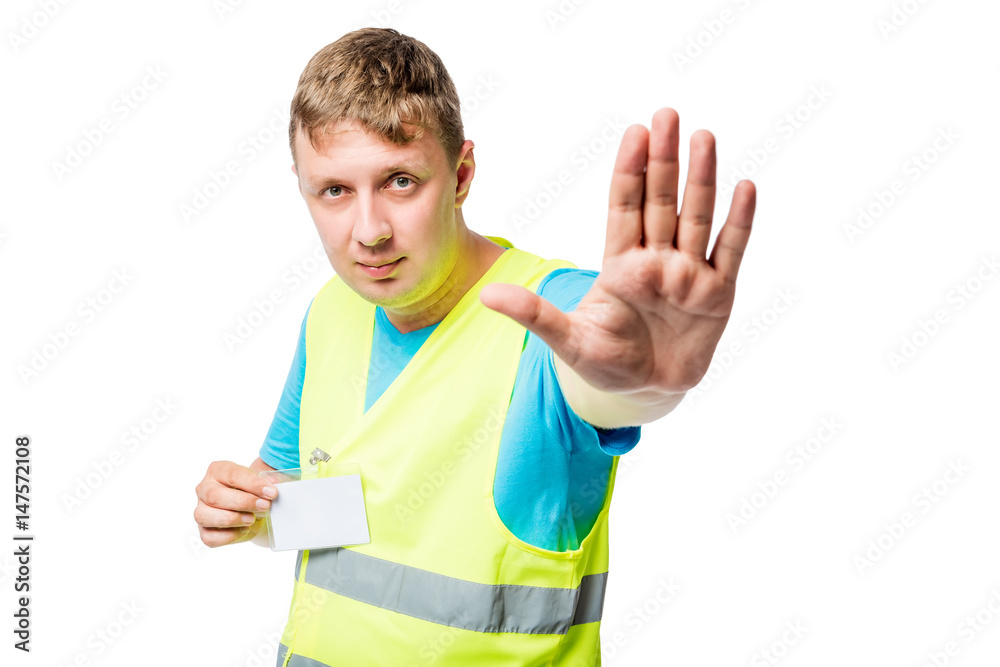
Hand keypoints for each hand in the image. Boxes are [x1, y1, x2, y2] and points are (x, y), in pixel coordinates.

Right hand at [194, 459, 277, 546]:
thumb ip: (268, 481)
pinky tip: (243, 530)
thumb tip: (273, 483)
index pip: (232, 475)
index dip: (253, 484)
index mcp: (218, 470)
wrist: (252, 509)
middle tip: (264, 506)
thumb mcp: (262, 482)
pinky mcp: (203, 530)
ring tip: (252, 519)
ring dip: (231, 519)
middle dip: (242, 502)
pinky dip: (228, 536)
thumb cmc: (253, 491)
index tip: (271, 492)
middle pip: (214, 495)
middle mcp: (204, 489)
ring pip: (204, 516)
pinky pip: (209, 537)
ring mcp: (200, 510)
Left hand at [480, 108, 755, 396]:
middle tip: (667, 115)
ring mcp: (688, 274)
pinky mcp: (717, 295)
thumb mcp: (568, 341)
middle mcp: (655, 260)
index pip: (624, 207)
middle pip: (660, 202)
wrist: (644, 392)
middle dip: (664, 160)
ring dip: (701, 179)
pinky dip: (738, 222)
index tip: (635, 132)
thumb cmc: (604, 363)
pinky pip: (729, 252)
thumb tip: (486, 297)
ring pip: (696, 217)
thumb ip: (534, 316)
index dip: (629, 171)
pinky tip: (744, 187)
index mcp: (619, 264)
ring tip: (704, 138)